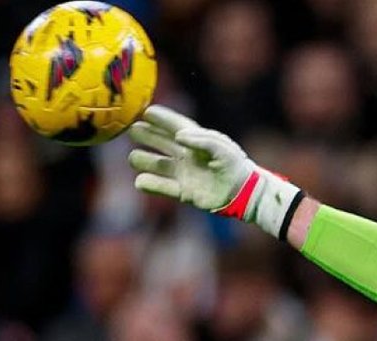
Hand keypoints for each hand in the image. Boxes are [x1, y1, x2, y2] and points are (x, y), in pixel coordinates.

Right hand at [127, 105, 299, 237]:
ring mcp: (182, 172)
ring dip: (143, 160)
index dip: (160, 118)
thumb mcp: (222, 147)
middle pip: (158, 141)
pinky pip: (161, 187)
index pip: (173, 125)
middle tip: (133, 130)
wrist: (244, 193)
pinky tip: (141, 181)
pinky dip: (150, 185)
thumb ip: (201, 139)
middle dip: (145, 134)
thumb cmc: (234, 165)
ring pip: (155, 164)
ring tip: (135, 158)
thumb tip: (178, 136)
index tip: (146, 112)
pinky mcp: (183, 192)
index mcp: (195, 140)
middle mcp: (185, 155)